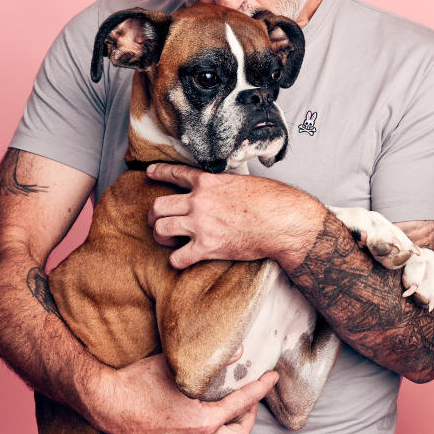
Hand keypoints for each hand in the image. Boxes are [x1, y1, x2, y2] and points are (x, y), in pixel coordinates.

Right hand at [94, 354, 278, 433]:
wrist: (104, 404)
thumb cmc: (136, 383)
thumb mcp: (176, 365)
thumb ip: (211, 359)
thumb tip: (238, 351)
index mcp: (203, 421)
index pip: (244, 404)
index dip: (261, 389)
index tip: (272, 377)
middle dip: (251, 416)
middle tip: (251, 397)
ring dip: (232, 433)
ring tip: (233, 414)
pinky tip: (206, 425)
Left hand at [145, 163, 324, 268]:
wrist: (283, 221)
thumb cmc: (272, 201)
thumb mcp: (243, 181)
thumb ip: (224, 185)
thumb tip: (221, 191)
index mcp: (209, 182)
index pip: (176, 173)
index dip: (159, 172)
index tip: (149, 173)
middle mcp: (199, 201)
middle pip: (158, 206)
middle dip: (153, 215)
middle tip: (156, 221)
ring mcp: (201, 224)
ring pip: (161, 228)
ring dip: (161, 236)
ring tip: (169, 239)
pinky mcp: (207, 247)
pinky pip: (177, 258)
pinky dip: (177, 260)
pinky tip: (183, 259)